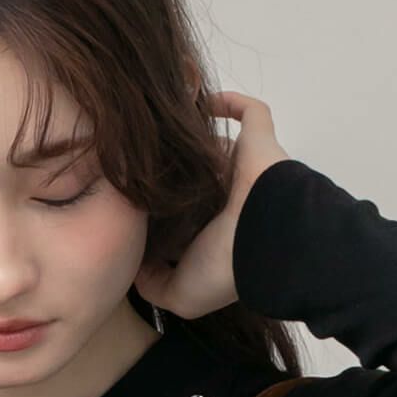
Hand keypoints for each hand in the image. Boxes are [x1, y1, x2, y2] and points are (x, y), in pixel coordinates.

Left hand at [133, 90, 291, 320]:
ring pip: (214, 146)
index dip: (155, 214)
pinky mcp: (260, 140)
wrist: (270, 234)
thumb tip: (137, 265)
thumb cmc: (224, 266)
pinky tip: (200, 100)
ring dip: (192, 135)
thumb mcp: (181, 296)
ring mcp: (243, 169)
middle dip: (168, 171)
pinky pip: (249, 112)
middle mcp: (225, 200)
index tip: (127, 204)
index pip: (179, 220)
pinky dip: (230, 103)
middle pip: (192, 179)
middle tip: (134, 159)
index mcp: (210, 235)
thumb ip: (154, 285)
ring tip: (157, 124)